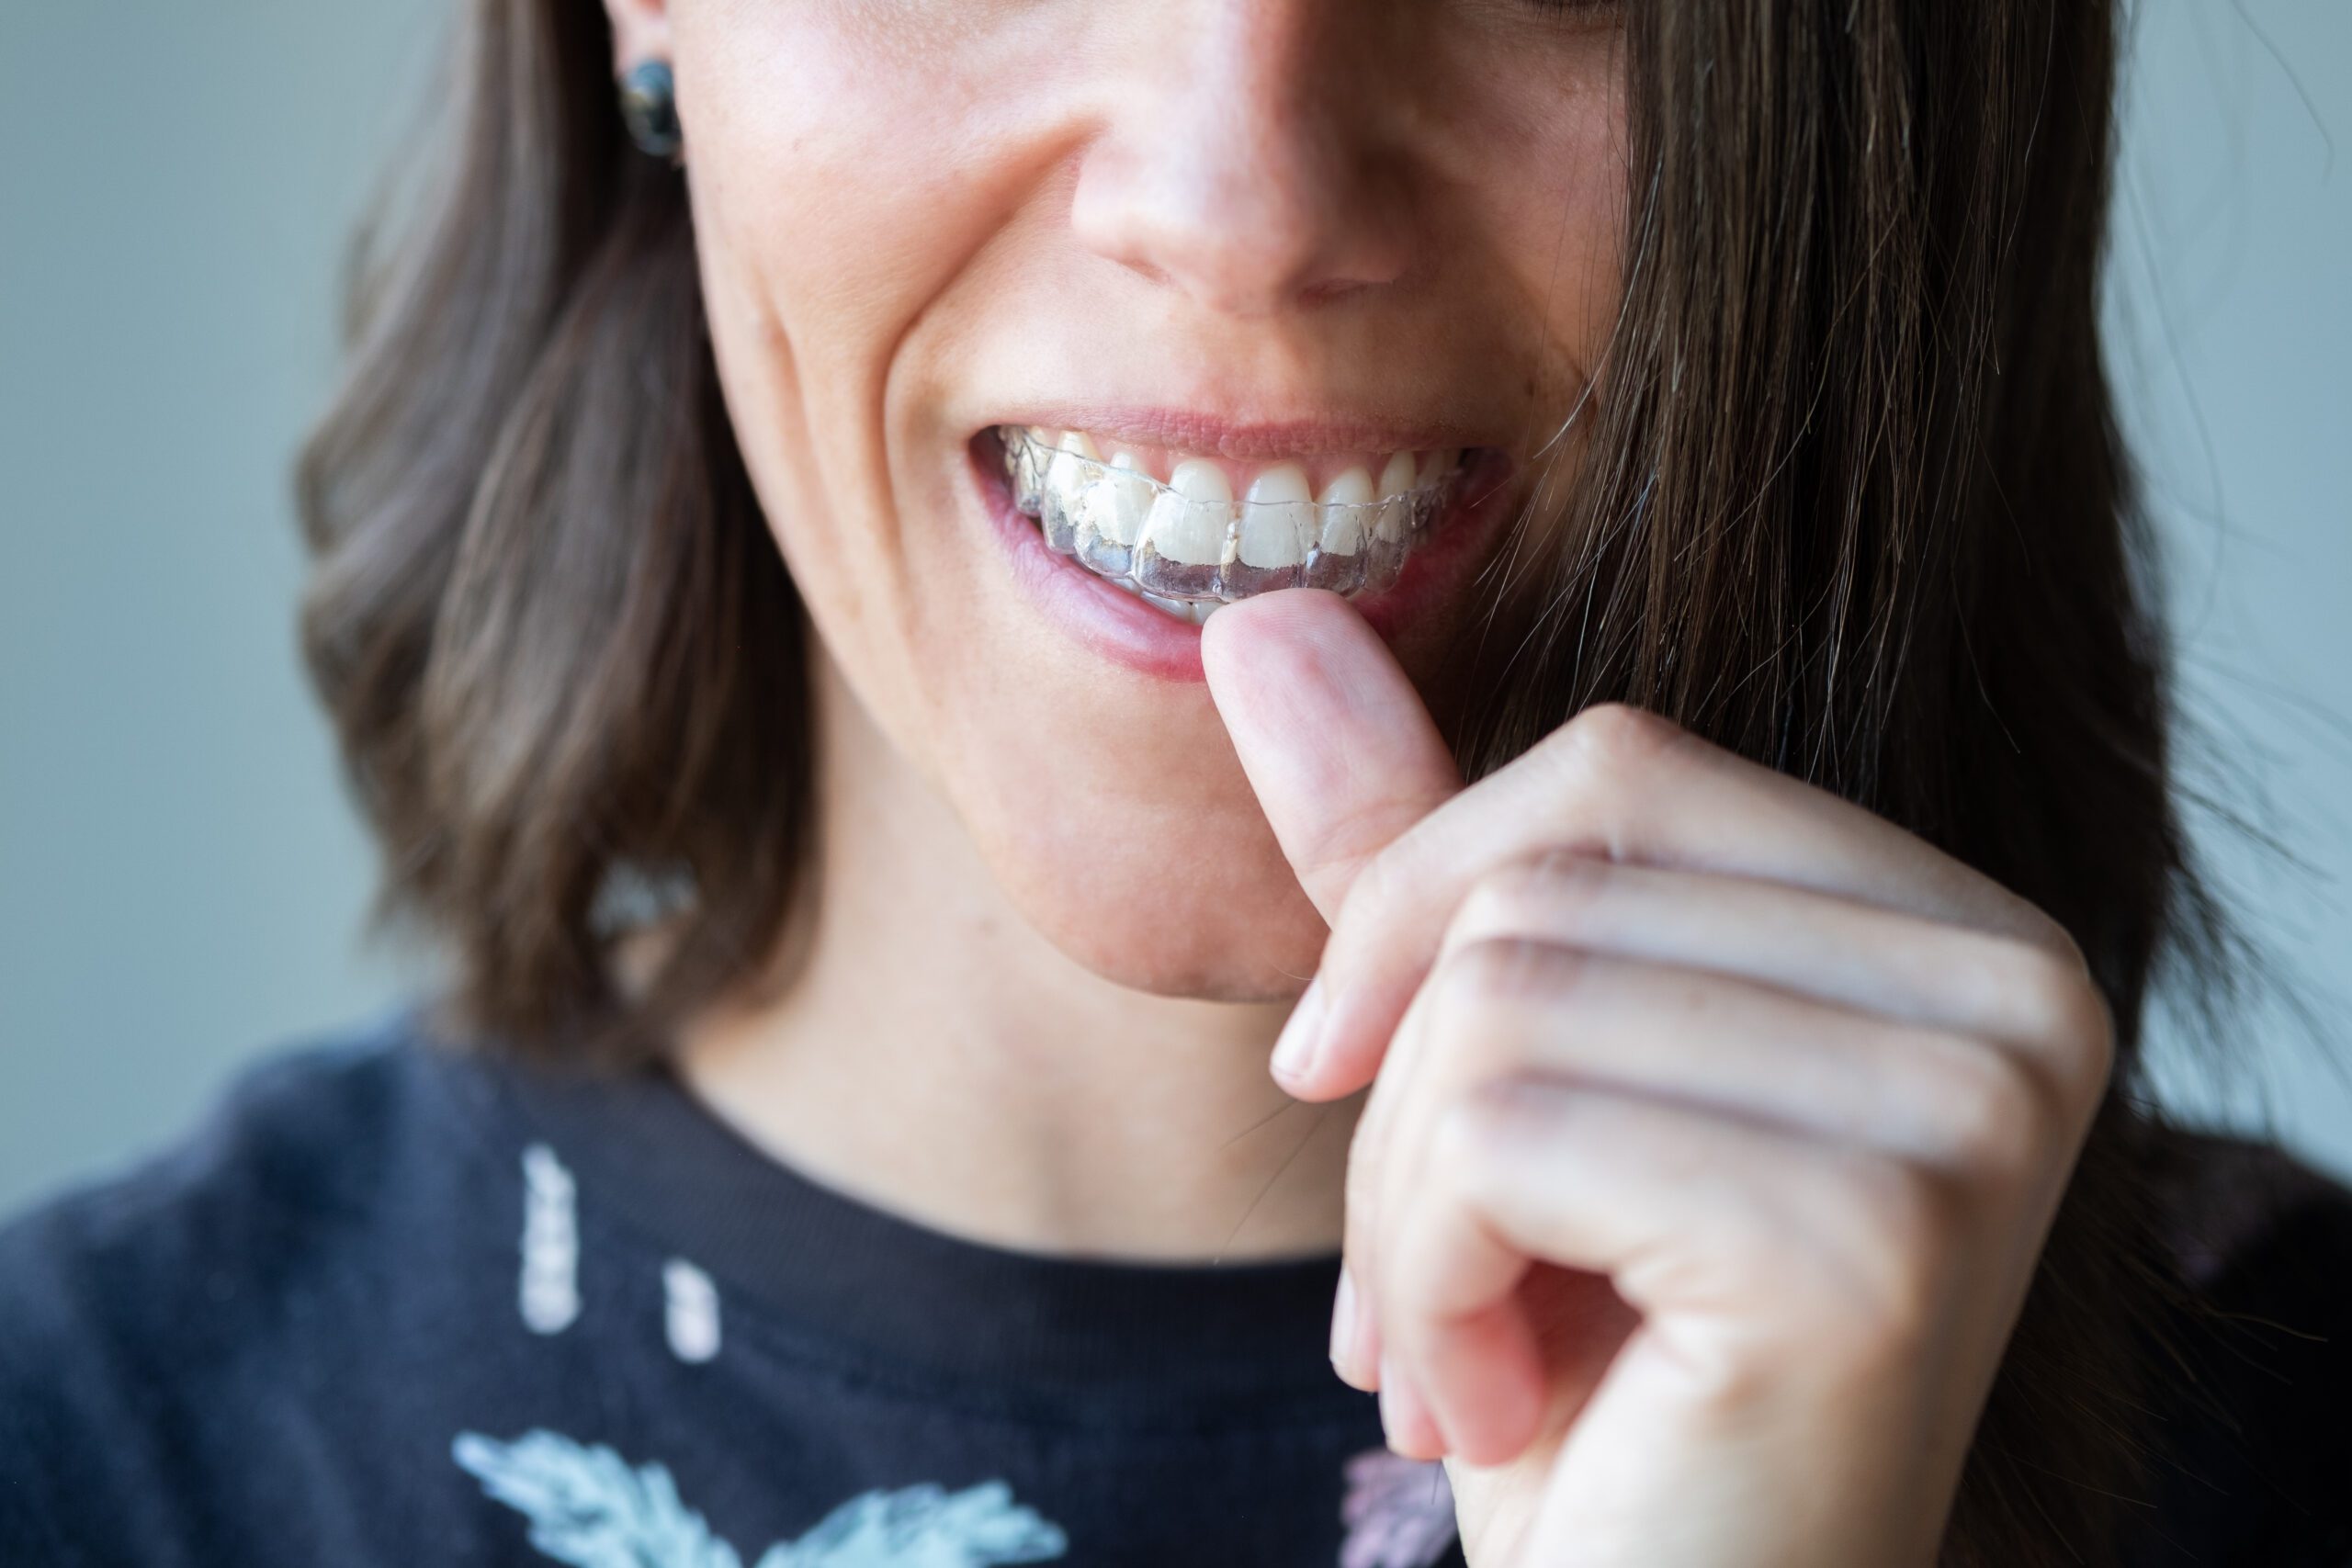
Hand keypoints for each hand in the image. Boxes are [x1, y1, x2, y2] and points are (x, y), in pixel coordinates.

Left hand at [1201, 591, 2113, 1567]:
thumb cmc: (1592, 1373)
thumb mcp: (1506, 1081)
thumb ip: (1418, 854)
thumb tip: (1261, 621)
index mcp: (1956, 929)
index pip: (1613, 769)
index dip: (1421, 921)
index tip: (1359, 1092)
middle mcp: (2015, 993)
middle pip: (1539, 887)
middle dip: (1404, 1108)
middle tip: (1435, 1294)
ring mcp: (1965, 1111)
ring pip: (1496, 1002)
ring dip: (1407, 1217)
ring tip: (1473, 1356)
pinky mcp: (1871, 1237)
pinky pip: (1494, 1134)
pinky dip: (1431, 1286)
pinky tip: (1506, 1409)